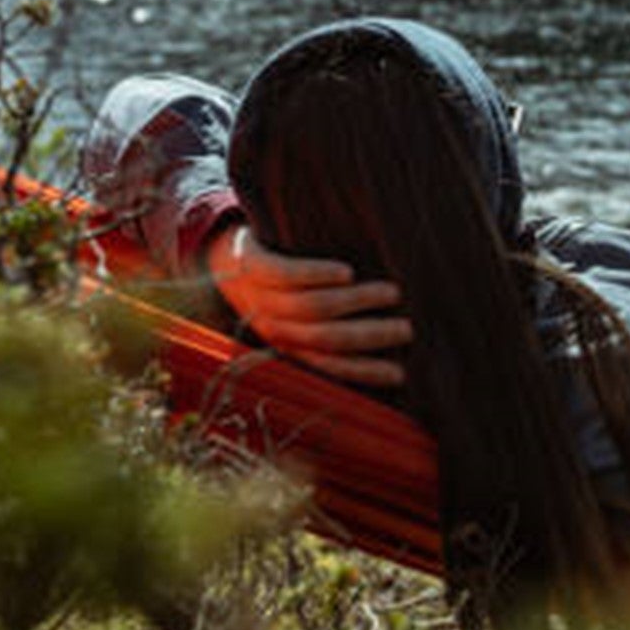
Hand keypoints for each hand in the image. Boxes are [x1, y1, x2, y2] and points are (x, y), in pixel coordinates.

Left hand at [205, 223, 412, 386]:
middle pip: (325, 338)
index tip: (401, 372)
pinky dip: (318, 274)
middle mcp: (272, 327)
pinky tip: (347, 272)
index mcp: (286, 347)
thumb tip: (388, 353)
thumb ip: (330, 335)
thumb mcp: (294, 322)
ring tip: (391, 293)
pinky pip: (286, 274)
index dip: (365, 372)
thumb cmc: (276, 293)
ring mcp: (260, 295)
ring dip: (356, 302)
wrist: (223, 257)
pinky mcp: (253, 263)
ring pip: (311, 308)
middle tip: (406, 329)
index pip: (329, 368)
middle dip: (370, 336)